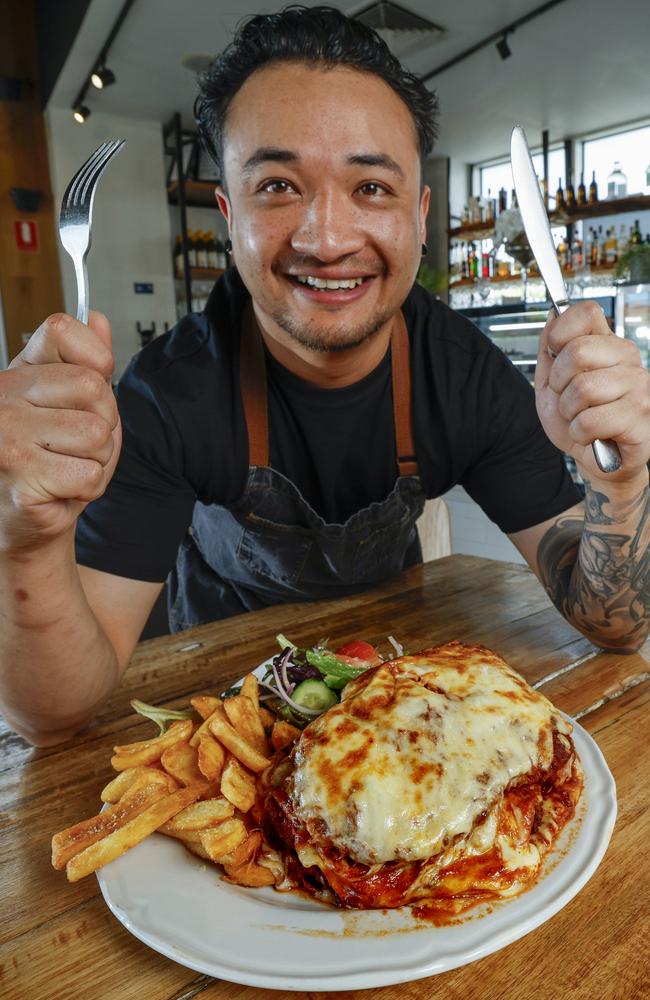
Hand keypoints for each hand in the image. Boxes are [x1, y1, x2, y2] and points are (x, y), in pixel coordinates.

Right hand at [0, 311, 120, 550]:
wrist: (26, 519)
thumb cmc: (51, 462)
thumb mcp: (72, 405)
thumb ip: (87, 364)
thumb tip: (97, 317)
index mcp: (17, 373)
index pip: (62, 330)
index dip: (95, 361)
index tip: (87, 392)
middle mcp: (2, 396)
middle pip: (93, 388)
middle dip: (104, 423)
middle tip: (77, 445)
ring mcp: (6, 434)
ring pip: (96, 434)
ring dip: (97, 460)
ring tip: (68, 467)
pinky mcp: (20, 474)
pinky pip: (89, 473)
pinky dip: (88, 488)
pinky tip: (63, 489)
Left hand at [534, 300, 649, 483]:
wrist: (594, 459)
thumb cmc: (577, 420)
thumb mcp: (552, 383)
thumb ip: (550, 348)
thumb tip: (552, 313)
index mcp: (608, 345)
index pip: (585, 313)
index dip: (560, 334)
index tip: (556, 356)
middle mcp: (628, 359)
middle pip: (577, 352)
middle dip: (559, 383)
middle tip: (568, 398)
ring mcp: (639, 386)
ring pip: (582, 389)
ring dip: (569, 413)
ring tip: (581, 418)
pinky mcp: (641, 416)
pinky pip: (590, 420)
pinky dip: (579, 433)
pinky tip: (592, 434)